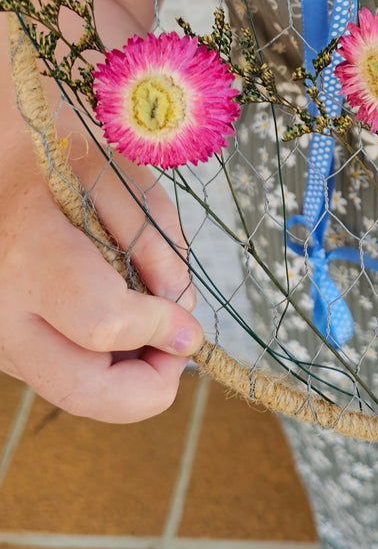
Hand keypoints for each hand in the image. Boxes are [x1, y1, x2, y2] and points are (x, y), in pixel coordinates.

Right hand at [0, 137, 204, 422]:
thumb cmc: (51, 153)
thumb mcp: (112, 174)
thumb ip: (153, 240)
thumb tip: (181, 310)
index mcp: (28, 250)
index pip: (105, 322)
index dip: (161, 328)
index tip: (187, 323)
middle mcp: (0, 308)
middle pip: (87, 390)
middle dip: (151, 385)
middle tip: (176, 350)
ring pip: (75, 395)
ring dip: (128, 376)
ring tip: (143, 328)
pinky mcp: (0, 351)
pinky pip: (61, 377)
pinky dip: (100, 364)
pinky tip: (109, 323)